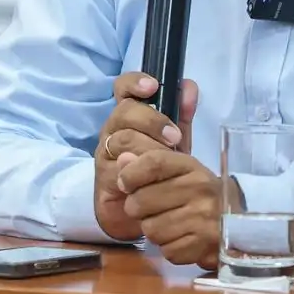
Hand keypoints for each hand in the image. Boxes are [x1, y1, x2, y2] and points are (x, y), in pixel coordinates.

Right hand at [95, 73, 197, 240]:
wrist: (139, 211)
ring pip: (121, 139)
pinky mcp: (105, 178)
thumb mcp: (173, 141)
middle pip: (124, 112)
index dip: (135, 82)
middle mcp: (114, 129)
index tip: (152, 86)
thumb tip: (189, 86)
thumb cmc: (155, 170)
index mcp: (129, 115)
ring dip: (149, 146)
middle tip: (175, 137)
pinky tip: (153, 177)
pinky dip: (138, 171)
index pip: (123, 88)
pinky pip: (118, 169)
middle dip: (152, 121)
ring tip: (169, 157)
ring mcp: (107, 153)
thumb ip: (181, 115)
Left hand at [119, 147, 221, 267]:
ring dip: (153, 230)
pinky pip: (167, 251)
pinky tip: (181, 238)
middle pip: (141, 201)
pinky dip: (170, 248)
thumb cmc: (198, 194)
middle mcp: (200, 189)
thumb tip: (122, 160)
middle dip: (137, 209)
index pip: (153, 162)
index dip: (130, 174)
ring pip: (150, 230)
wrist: (237, 219)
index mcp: (191, 167)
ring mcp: (204, 218)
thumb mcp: (177, 173)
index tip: (125, 184)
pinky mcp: (205, 244)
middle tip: (149, 210)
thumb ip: (147, 165)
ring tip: (168, 224)